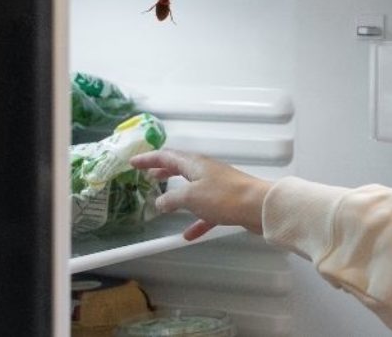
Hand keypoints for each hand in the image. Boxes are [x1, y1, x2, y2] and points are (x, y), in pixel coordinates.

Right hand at [129, 149, 271, 239]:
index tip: (133, 162)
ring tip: (162, 203)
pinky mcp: (227, 202)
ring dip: (177, 195)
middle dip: (163, 172)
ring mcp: (217, 186)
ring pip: (192, 189)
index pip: (166, 156)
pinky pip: (206, 211)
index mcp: (194, 163)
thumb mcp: (190, 197)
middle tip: (147, 176)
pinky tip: (188, 235)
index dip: (148, 159)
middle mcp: (205, 171)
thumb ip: (171, 199)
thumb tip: (158, 202)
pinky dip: (196, 220)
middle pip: (180, 168)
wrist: (259, 207)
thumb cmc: (223, 197)